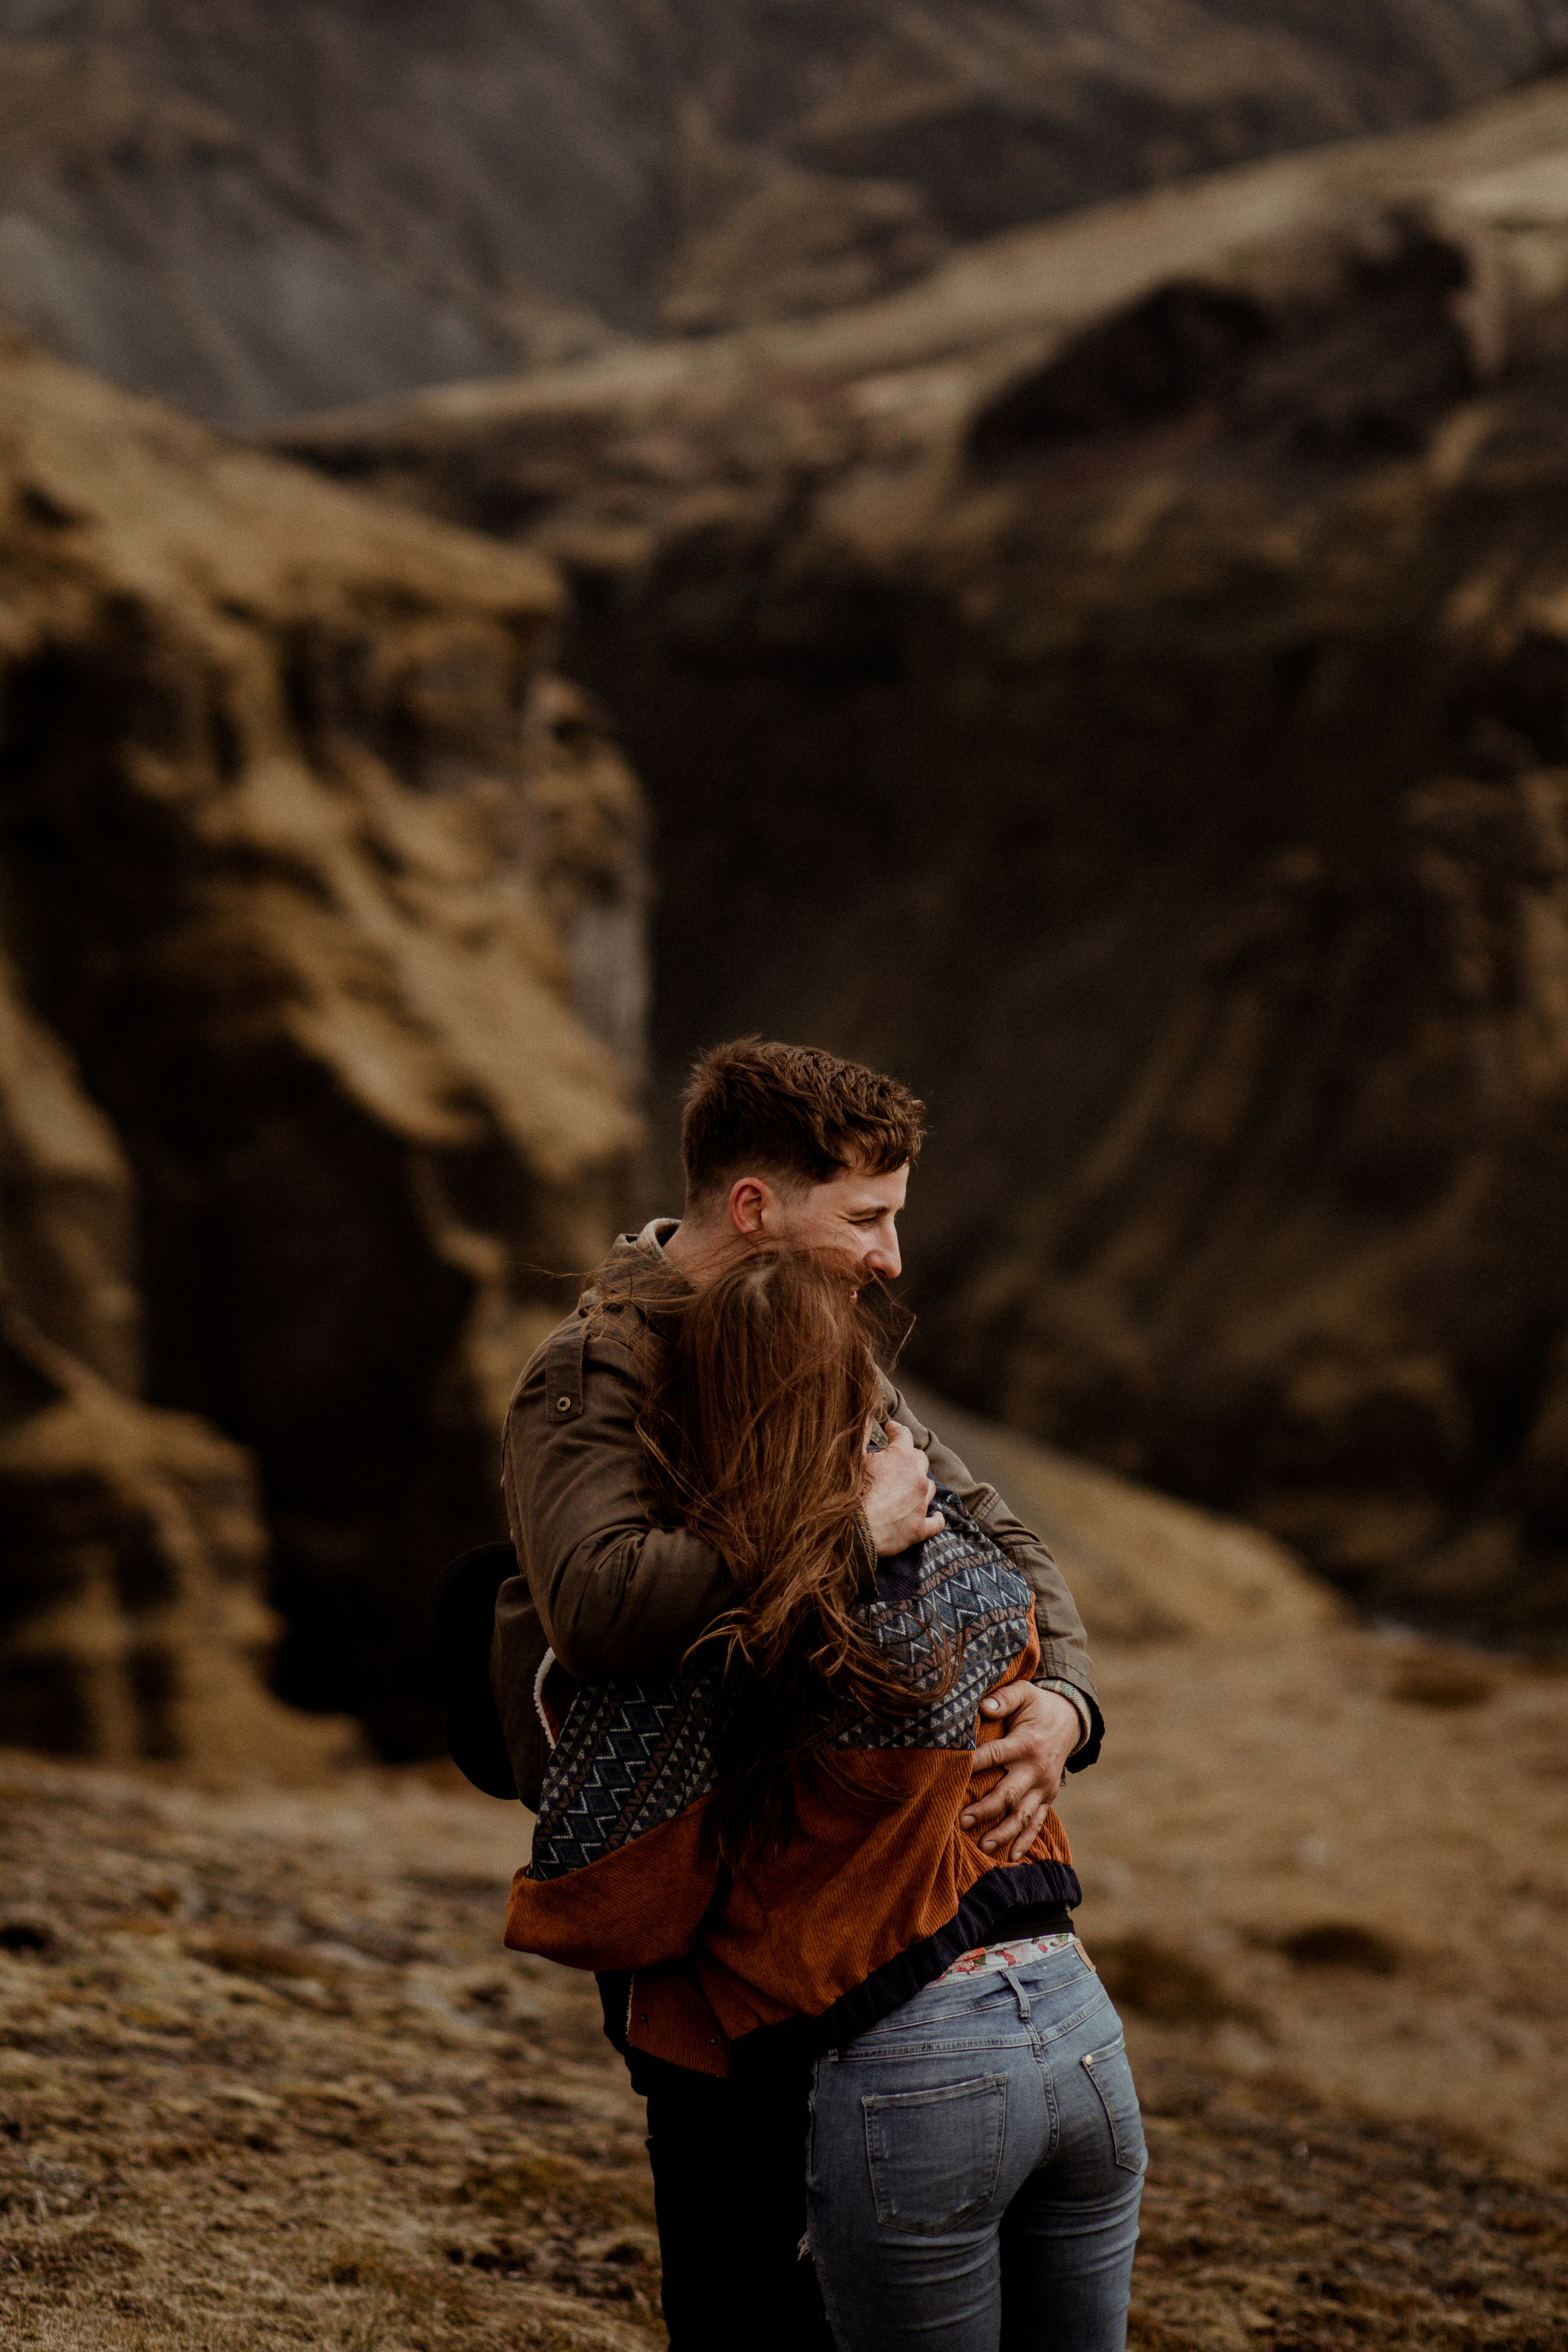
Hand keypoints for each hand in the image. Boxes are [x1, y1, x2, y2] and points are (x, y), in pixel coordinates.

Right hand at [862, 1420, 942, 1554]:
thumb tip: (866, 1416)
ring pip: (929, 1487)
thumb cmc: (850, 1492)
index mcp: (901, 1458)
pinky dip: (936, 1518)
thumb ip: (861, 1434)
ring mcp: (920, 1504)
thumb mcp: (853, 1457)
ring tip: (910, 1485)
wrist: (854, 1530)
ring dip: (920, 1483)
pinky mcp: (919, 1528)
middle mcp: (917, 1478)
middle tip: (899, 1458)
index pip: (904, 1435)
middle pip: (920, 1459)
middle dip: (910, 1456)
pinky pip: (936, 1522)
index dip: (896, 1430)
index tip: (891, 1429)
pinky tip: (936, 1516)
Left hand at [961, 1683, 1079, 1861]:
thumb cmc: (1038, 1706)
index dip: (973, 1765)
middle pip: (1008, 1794)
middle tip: (961, 1820)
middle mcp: (1036, 1769)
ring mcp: (1044, 1786)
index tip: (952, 1774)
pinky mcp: (1049, 1796)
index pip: (995, 1756)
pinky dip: (1026, 1840)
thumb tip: (983, 1706)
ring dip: (1003, 1832)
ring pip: (1022, 1815)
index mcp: (1026, 1743)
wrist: (1071, 1720)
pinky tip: (1011, 1856)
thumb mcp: (1024, 1693)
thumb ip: (1004, 1698)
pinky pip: (1038, 1822)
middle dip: (985, 1809)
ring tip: (983, 1846)